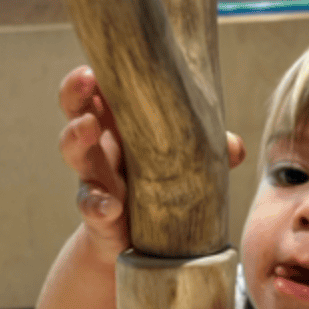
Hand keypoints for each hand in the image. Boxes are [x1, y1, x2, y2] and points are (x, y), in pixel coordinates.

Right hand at [59, 66, 246, 265]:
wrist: (146, 245)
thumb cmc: (163, 187)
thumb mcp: (186, 164)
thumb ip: (210, 152)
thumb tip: (235, 148)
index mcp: (120, 126)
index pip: (100, 91)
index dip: (94, 75)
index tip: (100, 62)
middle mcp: (100, 147)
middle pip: (76, 112)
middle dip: (75, 94)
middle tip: (86, 79)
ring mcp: (94, 178)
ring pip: (73, 152)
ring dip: (76, 137)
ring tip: (87, 127)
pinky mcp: (97, 213)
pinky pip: (90, 206)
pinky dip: (98, 205)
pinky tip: (110, 207)